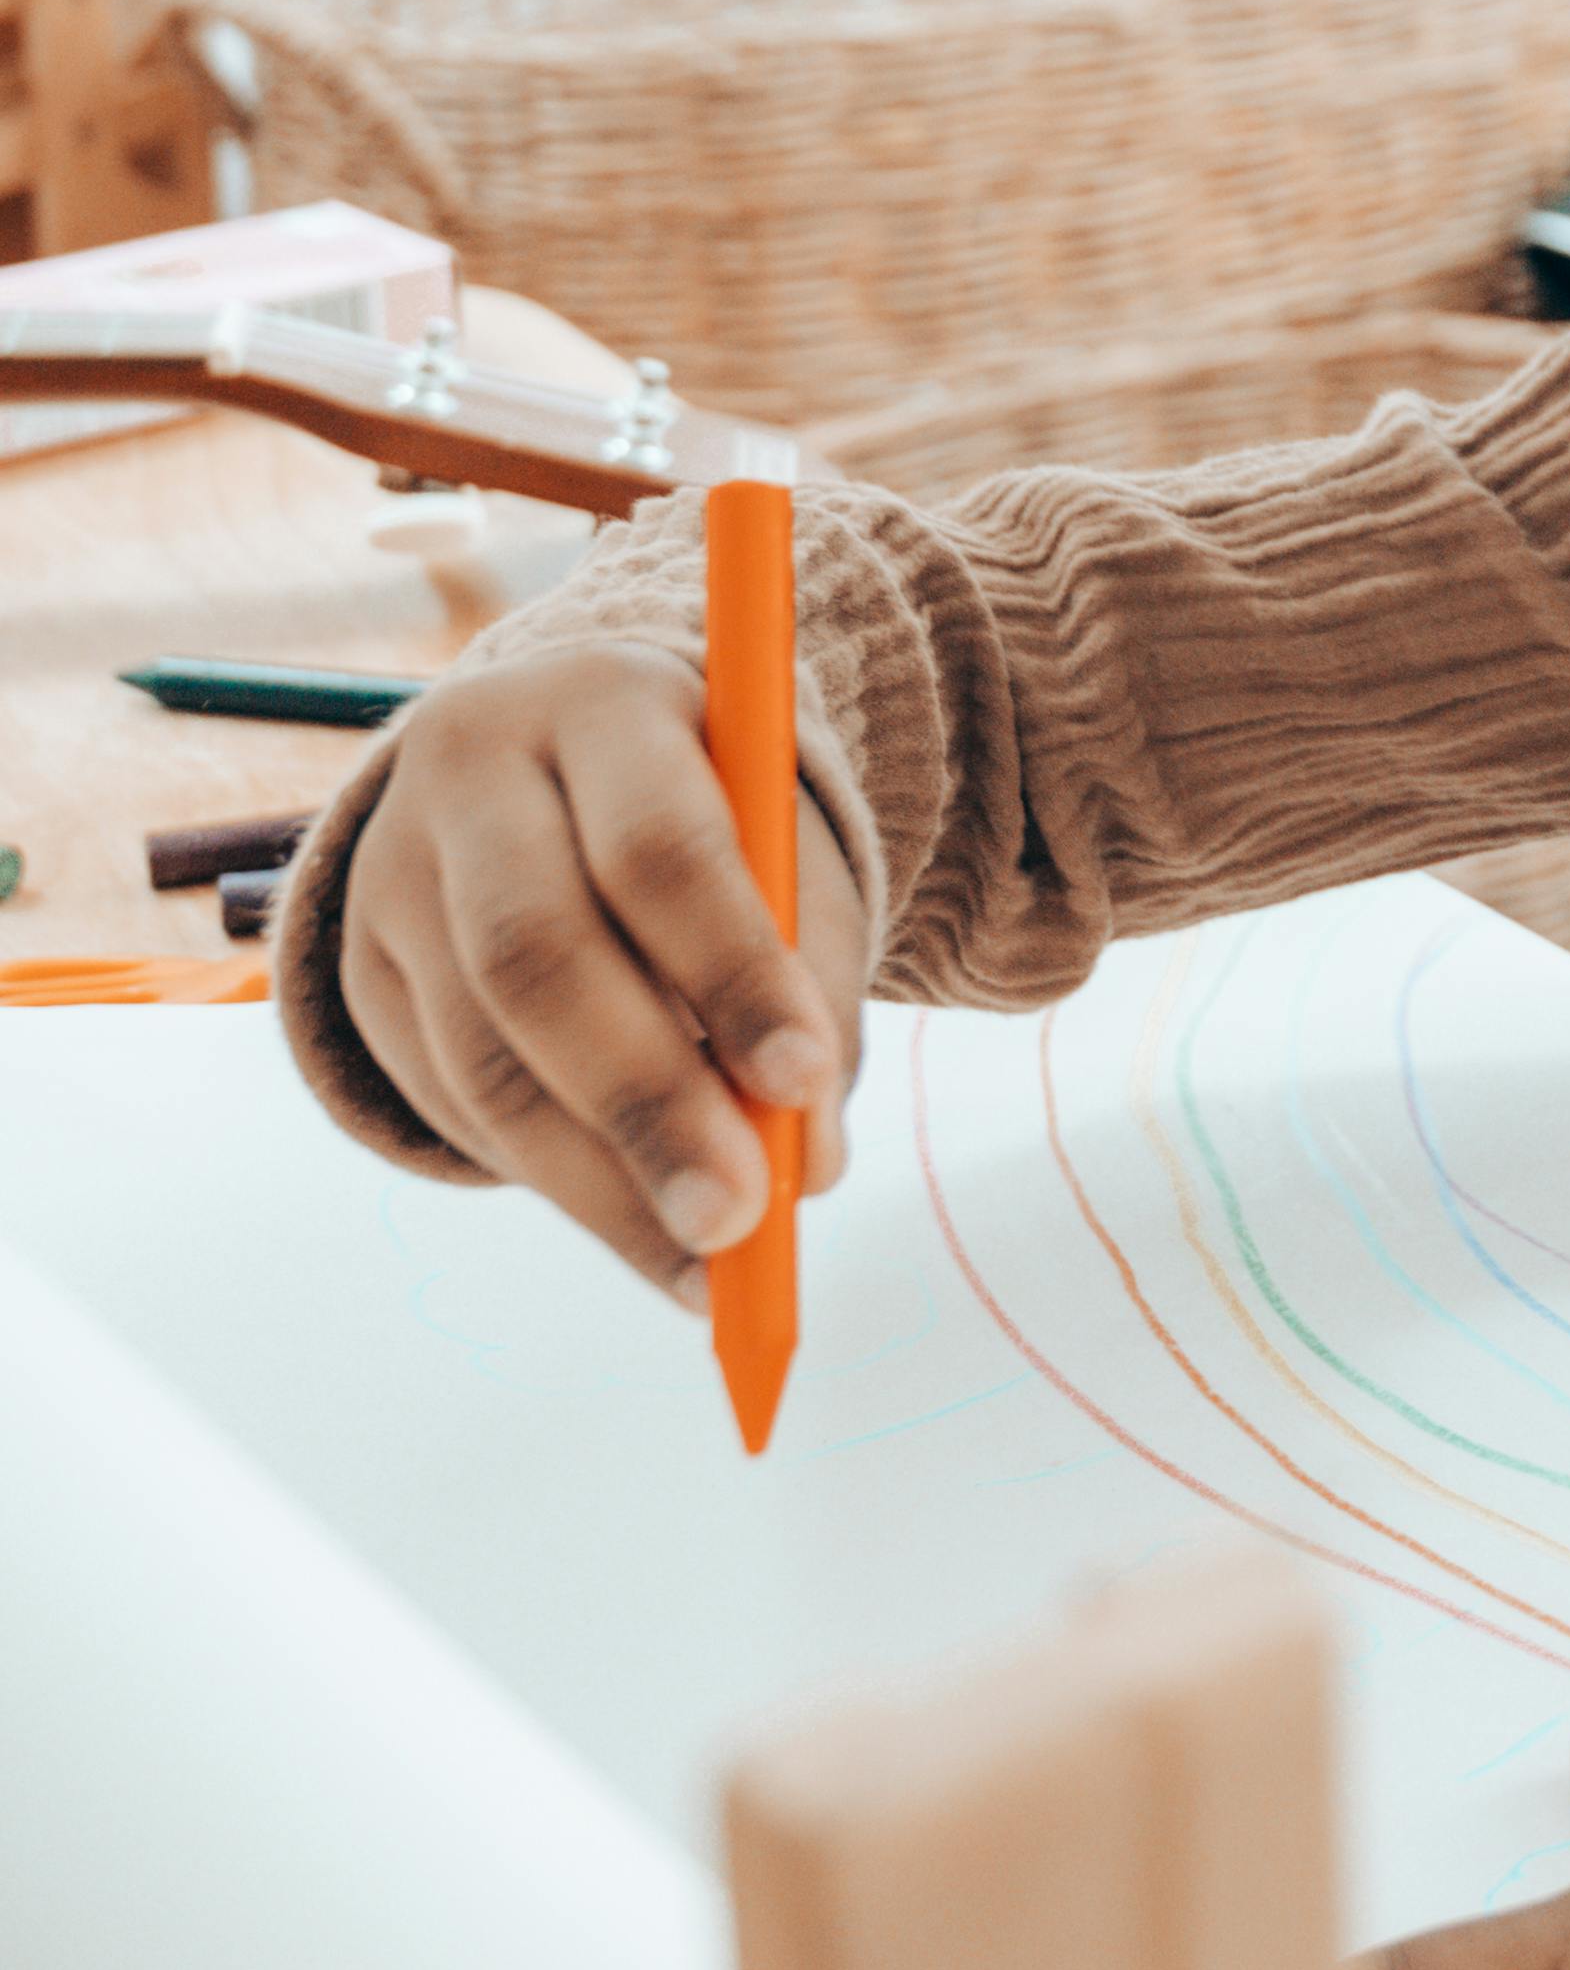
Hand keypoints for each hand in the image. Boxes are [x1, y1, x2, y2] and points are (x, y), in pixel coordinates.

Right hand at [332, 643, 865, 1300]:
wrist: (556, 757)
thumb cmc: (706, 811)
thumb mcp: (777, 842)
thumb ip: (807, 978)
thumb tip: (807, 1160)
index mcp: (601, 704)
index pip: (657, 844)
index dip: (732, 970)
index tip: (807, 1084)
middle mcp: (473, 771)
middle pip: (539, 956)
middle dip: (649, 1103)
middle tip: (738, 1221)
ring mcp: (394, 870)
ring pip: (481, 1054)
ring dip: (599, 1182)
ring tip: (703, 1265)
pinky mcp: (361, 966)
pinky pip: (446, 1098)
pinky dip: (548, 1177)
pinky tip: (633, 1223)